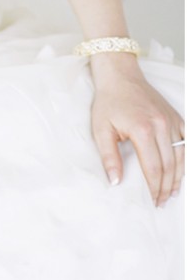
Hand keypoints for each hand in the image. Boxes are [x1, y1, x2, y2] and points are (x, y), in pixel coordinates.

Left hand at [91, 67, 184, 207]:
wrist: (121, 77)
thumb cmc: (109, 103)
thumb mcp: (101, 131)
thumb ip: (109, 158)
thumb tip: (116, 182)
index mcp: (143, 130)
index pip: (153, 168)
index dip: (155, 188)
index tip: (153, 201)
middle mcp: (161, 125)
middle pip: (169, 165)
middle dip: (166, 187)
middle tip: (162, 202)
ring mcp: (171, 120)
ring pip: (180, 155)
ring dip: (178, 176)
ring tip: (173, 192)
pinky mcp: (176, 117)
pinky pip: (186, 141)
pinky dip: (185, 157)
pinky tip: (182, 170)